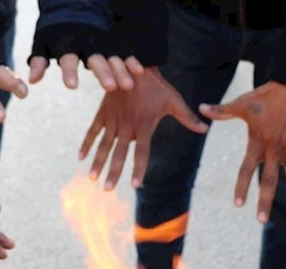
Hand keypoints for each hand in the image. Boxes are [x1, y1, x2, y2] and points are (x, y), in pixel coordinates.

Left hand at [28, 23, 142, 90]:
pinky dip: (131, 60)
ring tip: (127, 86)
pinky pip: (124, 51)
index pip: (68, 58)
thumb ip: (38, 61)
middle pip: (96, 58)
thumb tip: (31, 80)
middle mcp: (87, 41)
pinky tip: (138, 71)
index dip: (70, 71)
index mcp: (67, 42)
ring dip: (121, 70)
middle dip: (103, 72)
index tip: (72, 86)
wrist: (73, 5)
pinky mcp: (113, 41)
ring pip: (113, 57)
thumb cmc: (55, 31)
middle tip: (110, 87)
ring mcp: (102, 41)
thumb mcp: (42, 42)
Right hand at [79, 67, 207, 188]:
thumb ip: (187, 118)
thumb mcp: (174, 101)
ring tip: (92, 178)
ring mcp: (113, 119)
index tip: (135, 184)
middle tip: (108, 189)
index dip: (138, 168)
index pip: (142, 152)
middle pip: (120, 153)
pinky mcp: (103, 112)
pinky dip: (86, 143)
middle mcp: (127, 125)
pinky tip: (80, 157)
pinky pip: (93, 130)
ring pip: (104, 145)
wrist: (134, 63)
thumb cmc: (157, 85)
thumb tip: (205, 129)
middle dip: (113, 172)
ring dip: (98, 162)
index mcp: (144, 125)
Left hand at [199, 81, 285, 222]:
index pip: (246, 170)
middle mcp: (275, 149)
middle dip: (265, 201)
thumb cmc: (268, 95)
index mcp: (258, 143)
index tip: (238, 204)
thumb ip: (222, 111)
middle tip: (261, 220)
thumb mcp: (243, 103)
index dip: (241, 187)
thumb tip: (201, 108)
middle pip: (268, 180)